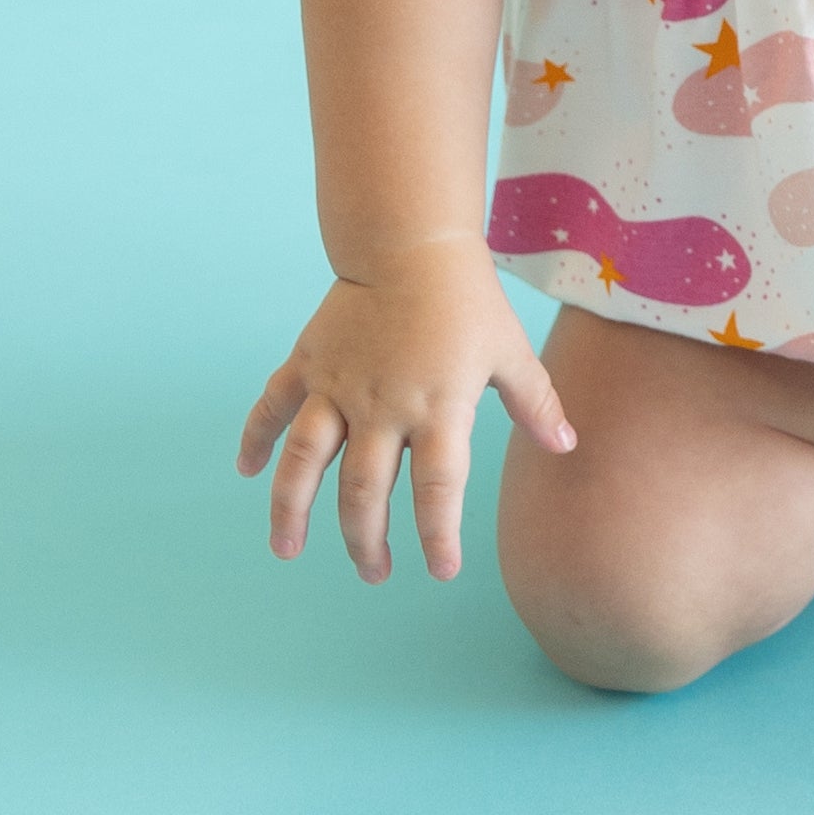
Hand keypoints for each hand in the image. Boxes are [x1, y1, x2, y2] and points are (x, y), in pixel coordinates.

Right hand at [236, 238, 574, 580]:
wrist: (410, 241)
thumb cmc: (467, 300)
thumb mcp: (509, 351)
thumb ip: (535, 403)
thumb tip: (567, 445)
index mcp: (438, 408)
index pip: (438, 489)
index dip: (439, 535)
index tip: (440, 571)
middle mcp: (383, 406)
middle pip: (365, 491)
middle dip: (366, 540)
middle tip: (374, 573)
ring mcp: (339, 387)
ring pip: (306, 461)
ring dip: (292, 510)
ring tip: (287, 550)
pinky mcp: (309, 363)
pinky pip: (274, 406)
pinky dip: (256, 438)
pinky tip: (247, 470)